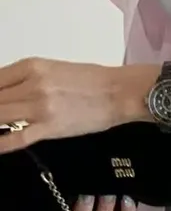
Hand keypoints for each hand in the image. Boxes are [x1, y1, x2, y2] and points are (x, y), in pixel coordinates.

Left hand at [0, 57, 152, 153]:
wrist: (119, 92)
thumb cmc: (92, 81)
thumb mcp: (52, 69)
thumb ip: (26, 79)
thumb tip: (7, 92)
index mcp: (32, 66)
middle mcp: (32, 84)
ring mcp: (40, 107)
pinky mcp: (50, 128)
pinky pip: (16, 138)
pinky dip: (1, 144)